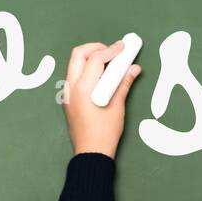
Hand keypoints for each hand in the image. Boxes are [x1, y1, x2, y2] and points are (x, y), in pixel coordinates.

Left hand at [62, 40, 141, 157]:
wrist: (91, 154)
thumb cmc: (105, 133)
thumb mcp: (117, 106)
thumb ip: (124, 83)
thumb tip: (134, 68)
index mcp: (83, 88)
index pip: (96, 58)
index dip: (112, 50)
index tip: (124, 47)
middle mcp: (71, 88)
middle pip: (79, 54)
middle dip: (96, 48)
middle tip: (113, 52)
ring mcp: (67, 94)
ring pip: (74, 64)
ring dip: (90, 58)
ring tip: (109, 63)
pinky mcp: (68, 100)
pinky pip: (75, 76)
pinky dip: (87, 70)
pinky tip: (101, 76)